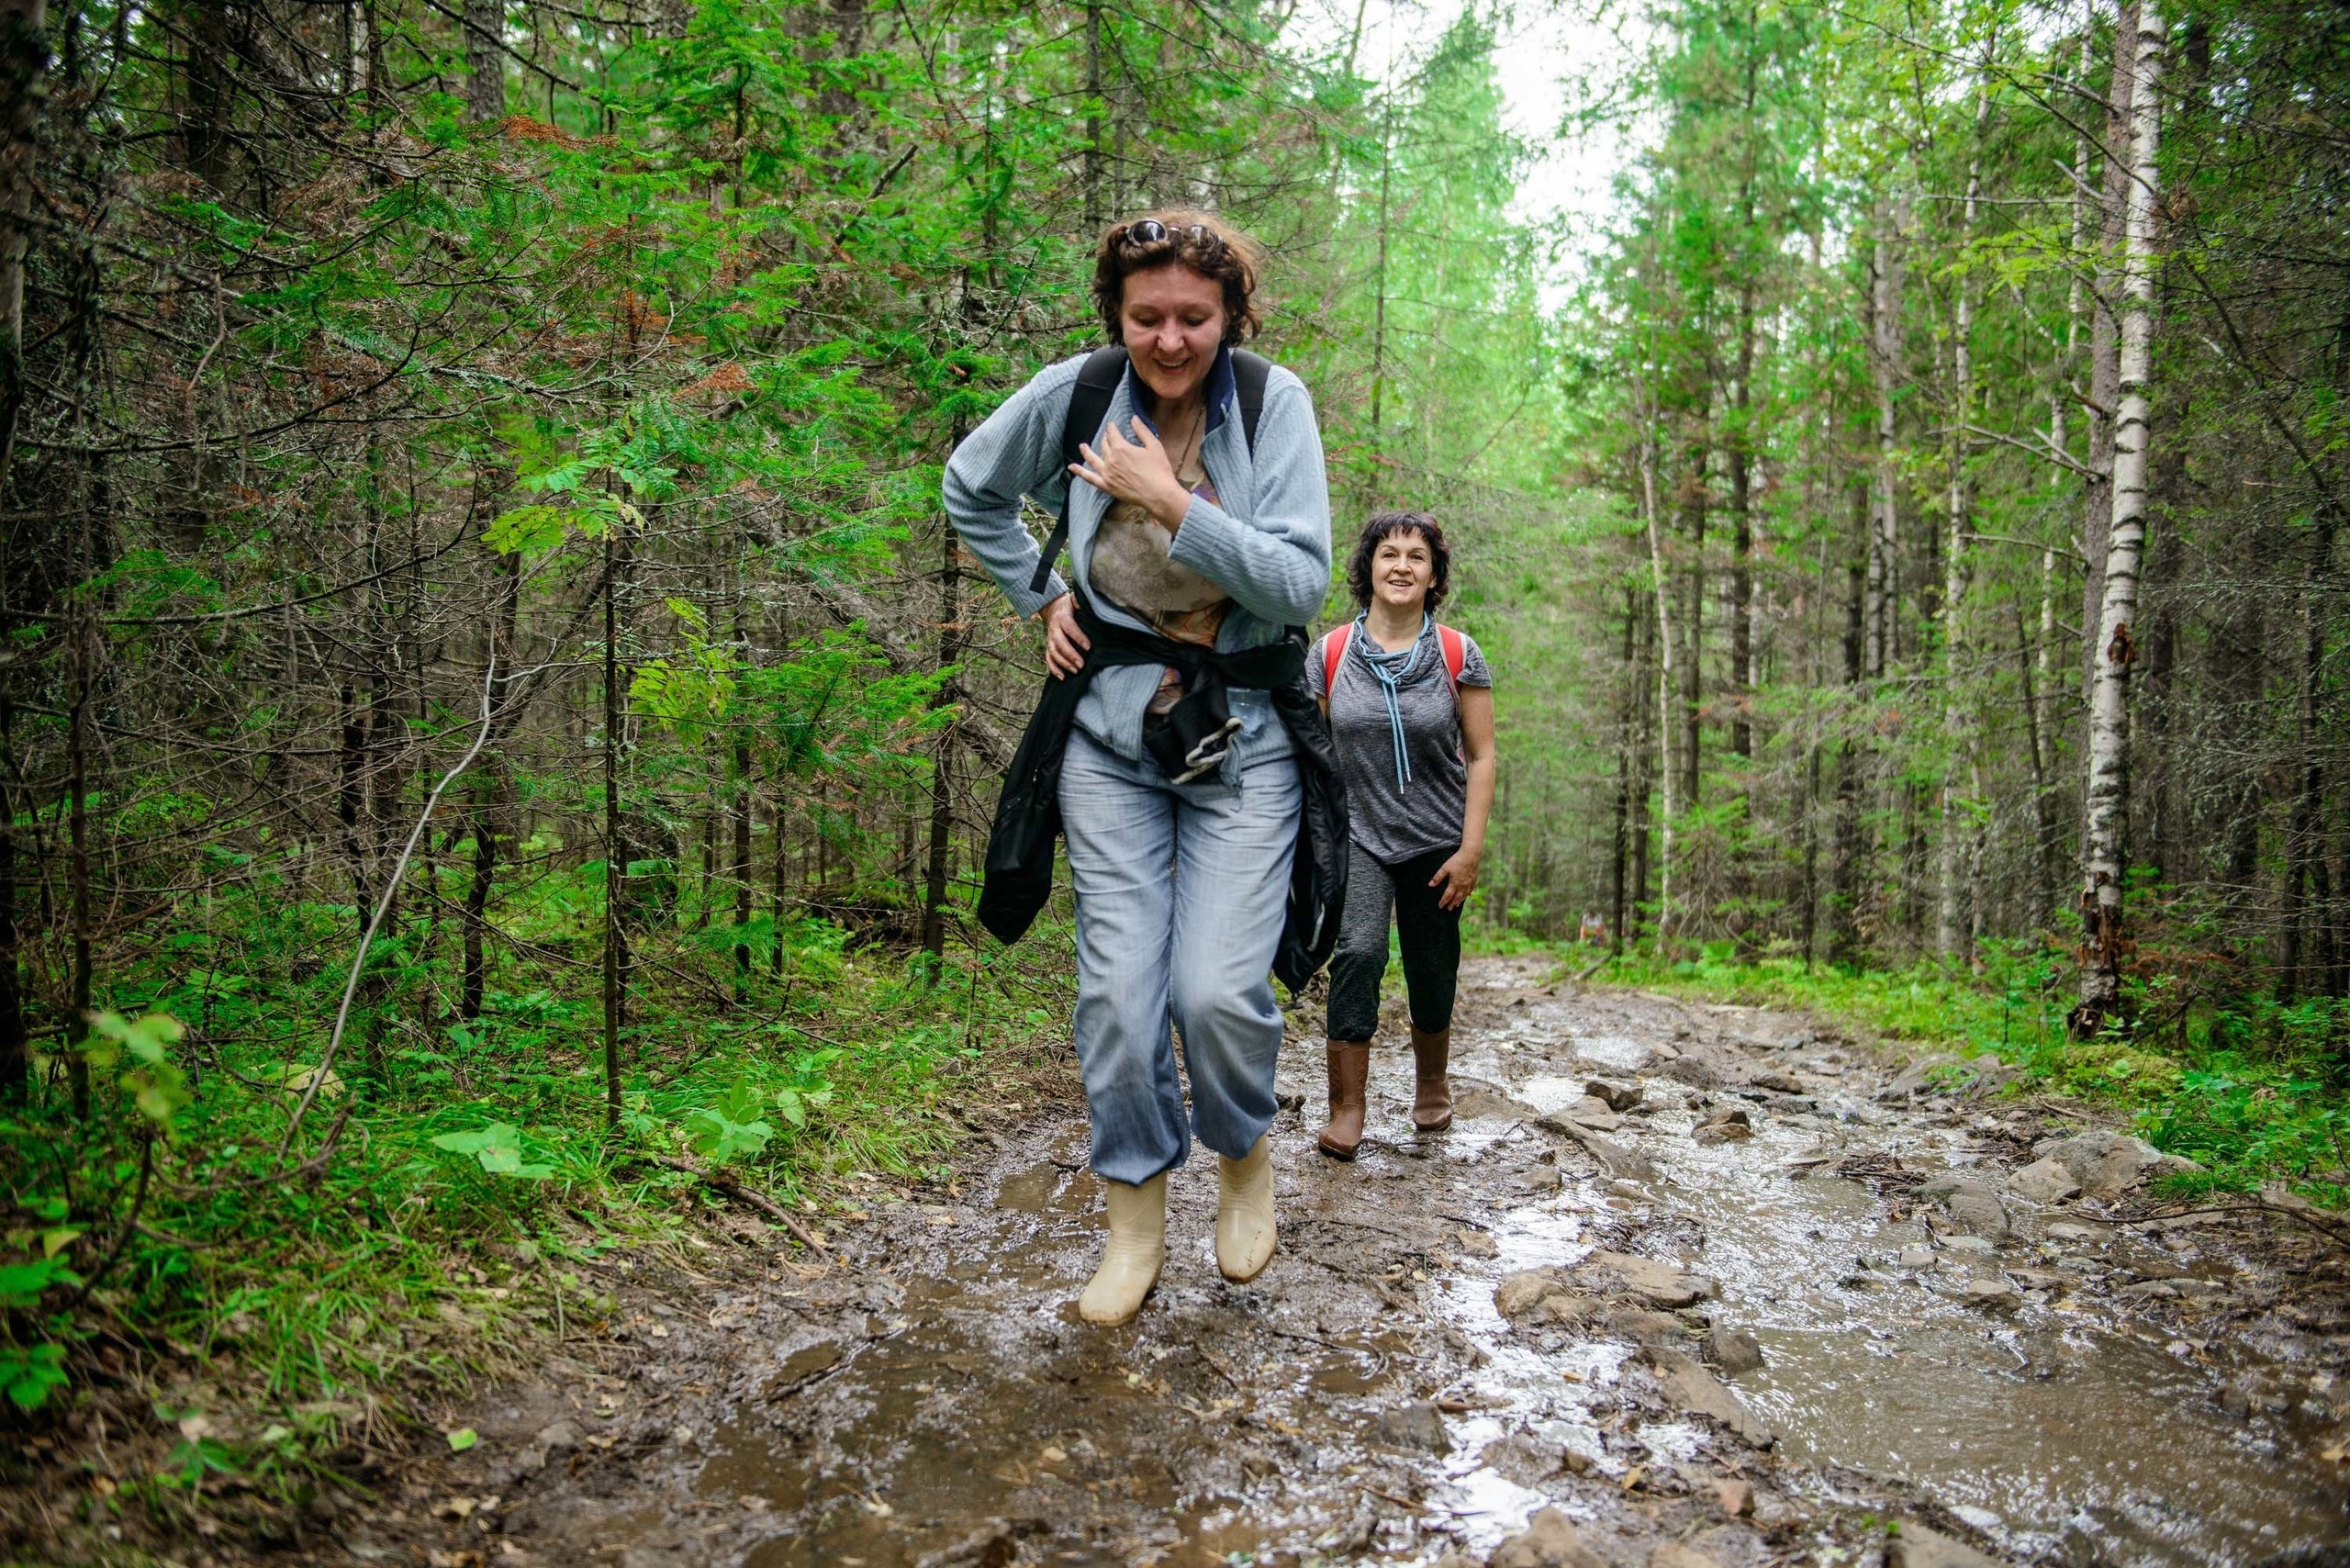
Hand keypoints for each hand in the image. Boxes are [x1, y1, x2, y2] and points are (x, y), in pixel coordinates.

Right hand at [1039, 592, 1090, 678]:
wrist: (1052, 608)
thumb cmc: (1068, 605)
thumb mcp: (1074, 599)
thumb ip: (1080, 601)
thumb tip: (1087, 601)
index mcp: (1062, 617)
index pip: (1069, 627)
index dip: (1078, 637)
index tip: (1089, 647)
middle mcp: (1054, 629)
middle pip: (1060, 643)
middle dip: (1070, 655)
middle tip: (1082, 664)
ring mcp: (1050, 638)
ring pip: (1053, 652)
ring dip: (1064, 663)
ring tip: (1076, 671)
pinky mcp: (1049, 646)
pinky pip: (1048, 658)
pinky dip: (1053, 668)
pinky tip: (1062, 677)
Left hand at [1069, 416, 1191, 527]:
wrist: (1159, 494)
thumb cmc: (1159, 470)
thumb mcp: (1154, 446)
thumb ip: (1142, 431)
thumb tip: (1133, 418)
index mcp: (1121, 448)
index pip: (1112, 433)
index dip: (1112, 428)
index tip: (1112, 425)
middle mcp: (1111, 460)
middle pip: (1104, 445)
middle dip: (1105, 439)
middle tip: (1107, 436)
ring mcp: (1107, 474)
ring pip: (1093, 459)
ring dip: (1086, 451)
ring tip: (1082, 446)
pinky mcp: (1107, 486)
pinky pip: (1089, 478)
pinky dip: (1080, 472)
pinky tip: (1071, 468)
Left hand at [1430, 847, 1481, 911]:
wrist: (1471, 855)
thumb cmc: (1457, 860)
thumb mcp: (1445, 868)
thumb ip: (1438, 877)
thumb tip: (1430, 885)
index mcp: (1454, 883)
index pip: (1447, 896)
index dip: (1443, 901)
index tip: (1440, 906)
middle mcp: (1462, 885)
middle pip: (1456, 897)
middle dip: (1452, 903)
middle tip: (1449, 909)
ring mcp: (1469, 883)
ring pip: (1464, 895)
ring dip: (1460, 901)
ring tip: (1457, 905)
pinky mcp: (1474, 879)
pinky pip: (1471, 889)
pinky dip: (1469, 893)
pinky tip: (1469, 895)